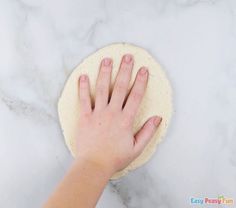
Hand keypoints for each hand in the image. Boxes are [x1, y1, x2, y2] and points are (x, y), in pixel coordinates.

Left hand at [76, 54, 161, 174]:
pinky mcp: (85, 117)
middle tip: (127, 56)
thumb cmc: (115, 158)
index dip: (141, 81)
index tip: (143, 69)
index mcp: (126, 119)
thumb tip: (158, 118)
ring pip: (102, 89)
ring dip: (105, 73)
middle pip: (120, 87)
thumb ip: (148, 132)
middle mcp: (112, 112)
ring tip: (107, 60)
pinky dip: (83, 87)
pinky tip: (83, 76)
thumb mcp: (137, 148)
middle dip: (125, 70)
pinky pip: (83, 99)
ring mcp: (97, 113)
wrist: (94, 165)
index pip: (135, 96)